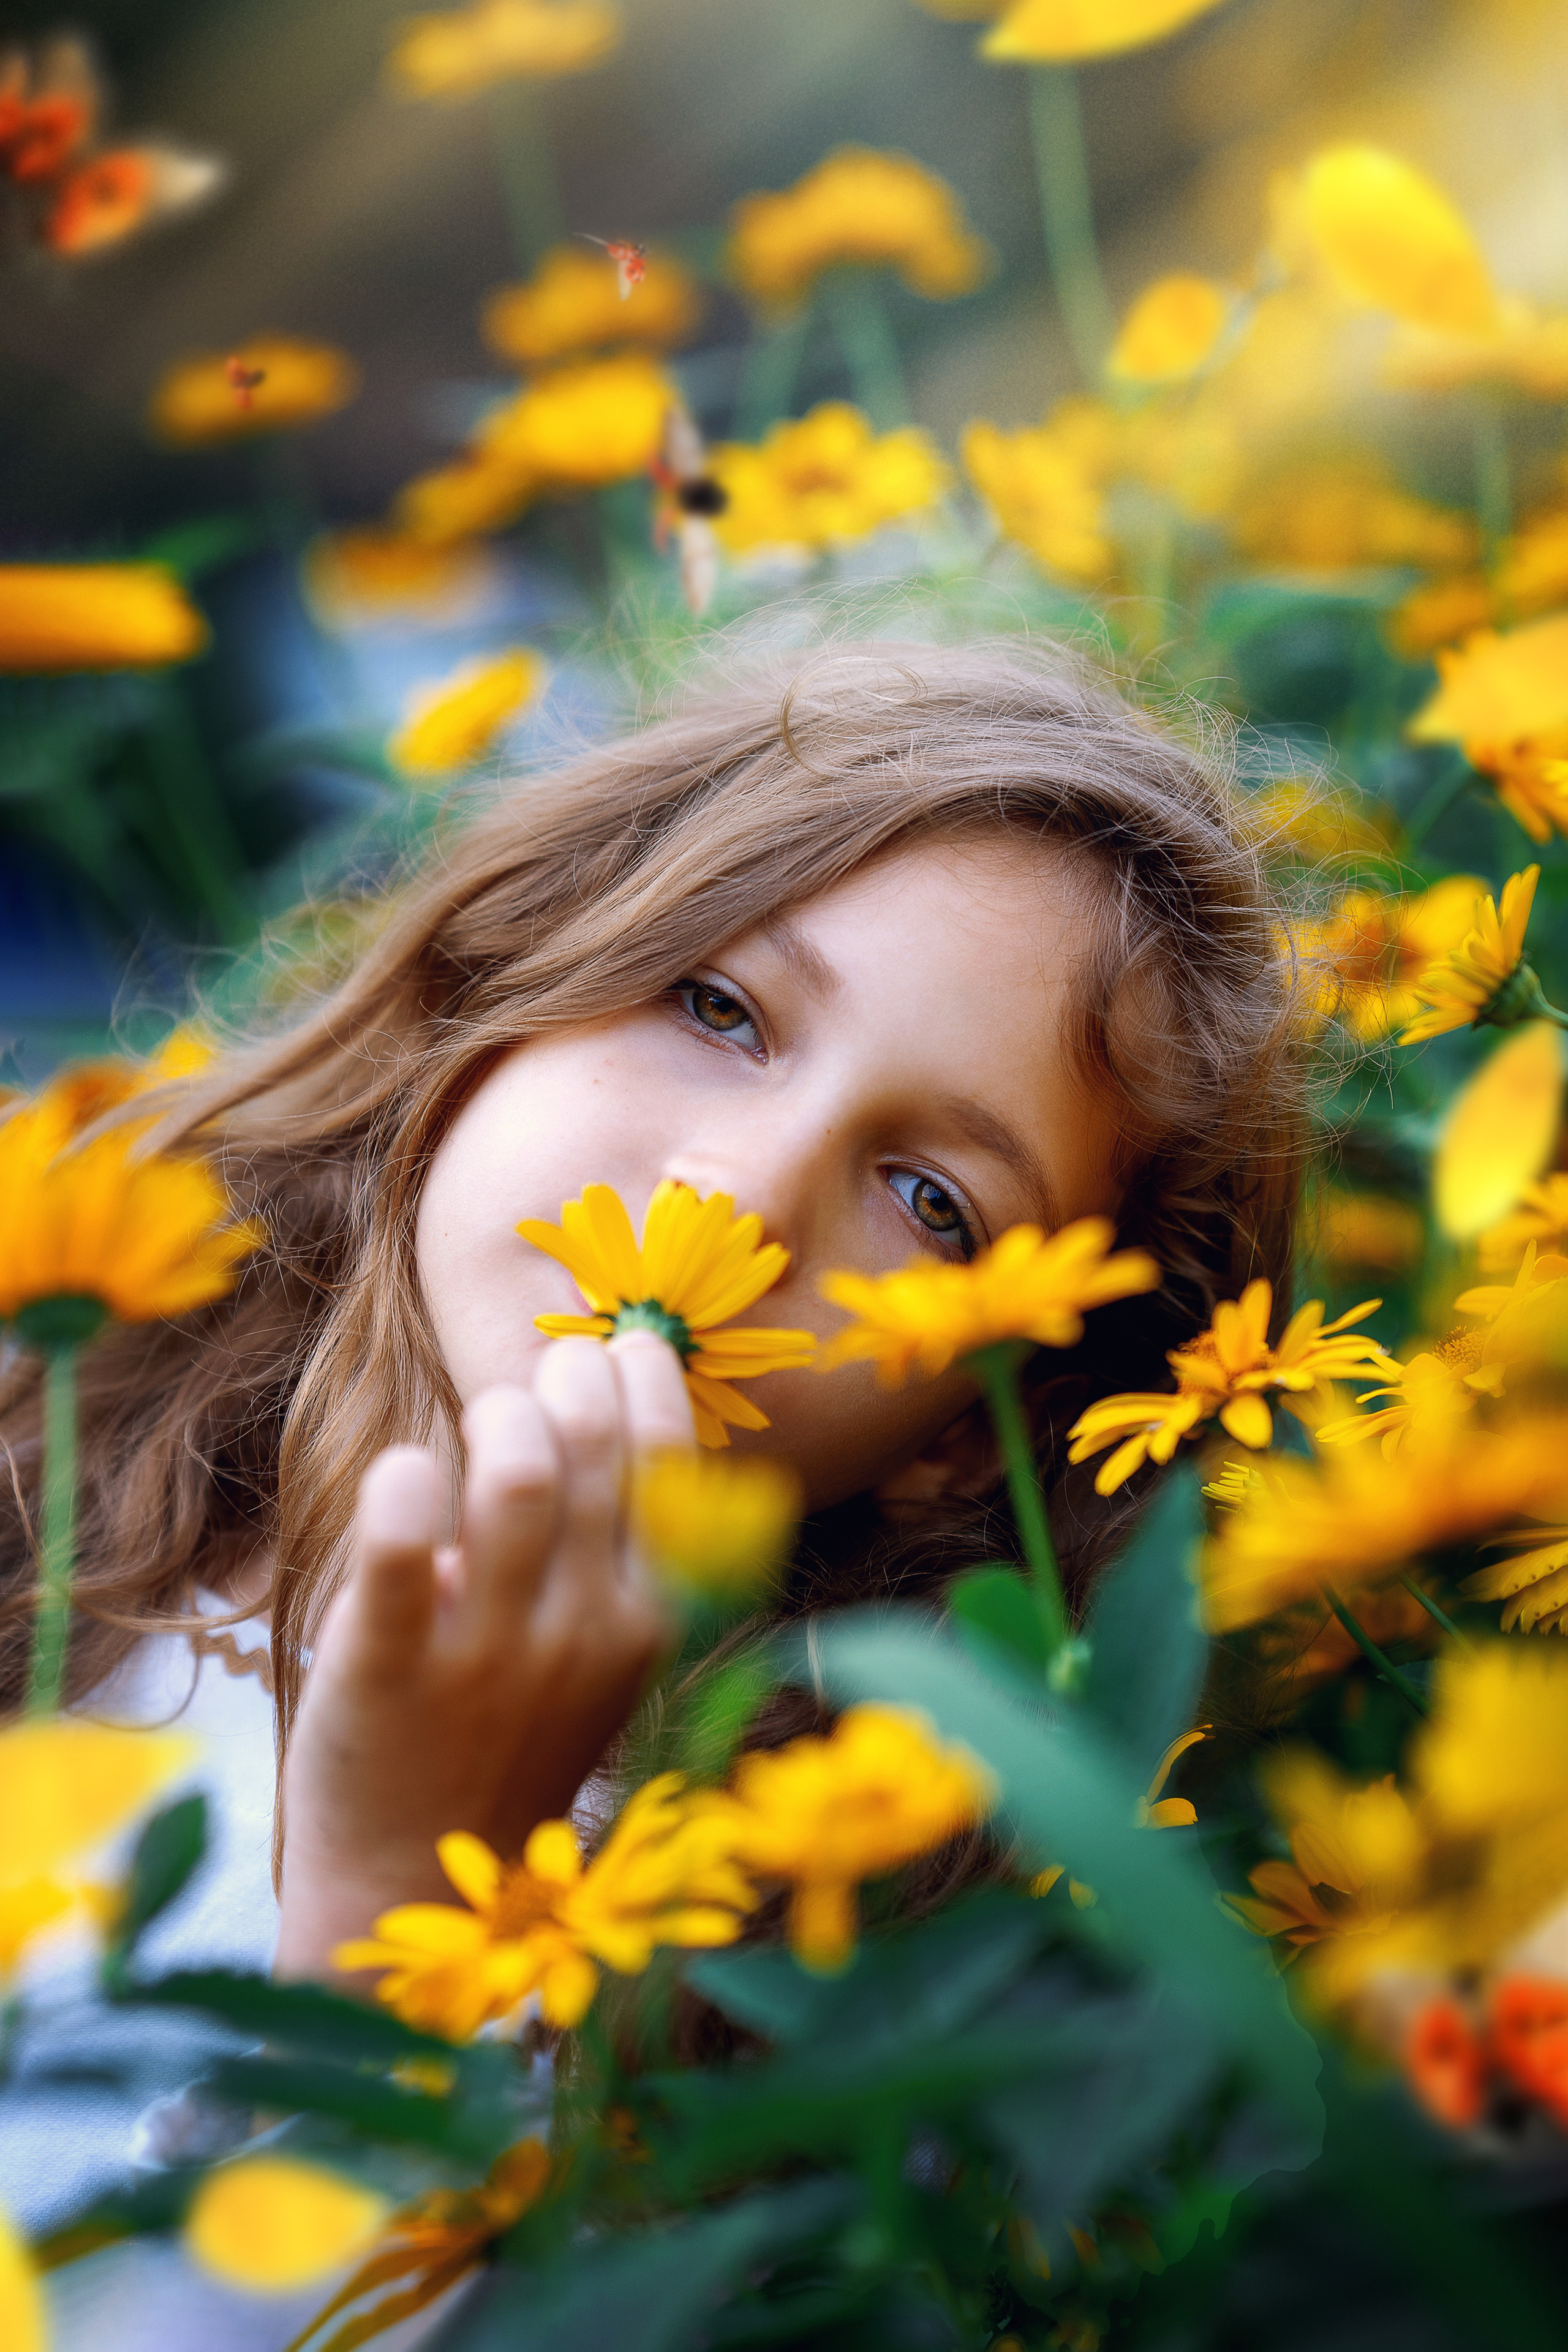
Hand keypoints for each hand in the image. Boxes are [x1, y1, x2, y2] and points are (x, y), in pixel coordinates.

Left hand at [273, 1331, 692, 1982]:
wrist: (413, 1884)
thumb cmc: (504, 1742)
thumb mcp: (593, 1653)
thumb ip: (600, 1548)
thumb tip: (585, 1392)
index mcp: (649, 1621)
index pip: (675, 1464)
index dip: (645, 1379)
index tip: (616, 1344)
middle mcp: (585, 1632)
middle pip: (594, 1449)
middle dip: (566, 1378)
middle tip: (530, 1386)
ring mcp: (491, 1654)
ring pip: (516, 1475)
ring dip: (493, 1416)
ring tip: (472, 1426)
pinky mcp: (390, 1668)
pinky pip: (400, 1550)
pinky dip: (402, 1487)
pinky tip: (403, 1473)